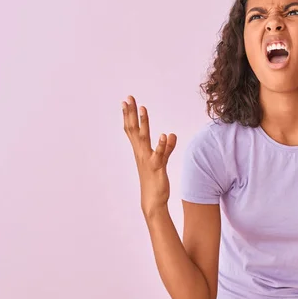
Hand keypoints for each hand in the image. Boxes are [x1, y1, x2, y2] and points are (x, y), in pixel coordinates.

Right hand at [122, 95, 176, 215]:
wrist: (153, 201)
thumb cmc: (155, 181)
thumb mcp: (161, 161)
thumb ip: (167, 147)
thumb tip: (170, 134)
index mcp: (140, 151)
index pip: (132, 129)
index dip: (129, 115)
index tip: (127, 101)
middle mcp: (141, 153)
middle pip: (134, 130)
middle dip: (131, 113)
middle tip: (129, 98)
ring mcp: (148, 160)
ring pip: (144, 138)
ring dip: (144, 123)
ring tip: (144, 108)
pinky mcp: (157, 168)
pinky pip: (160, 155)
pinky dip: (162, 145)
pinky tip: (166, 135)